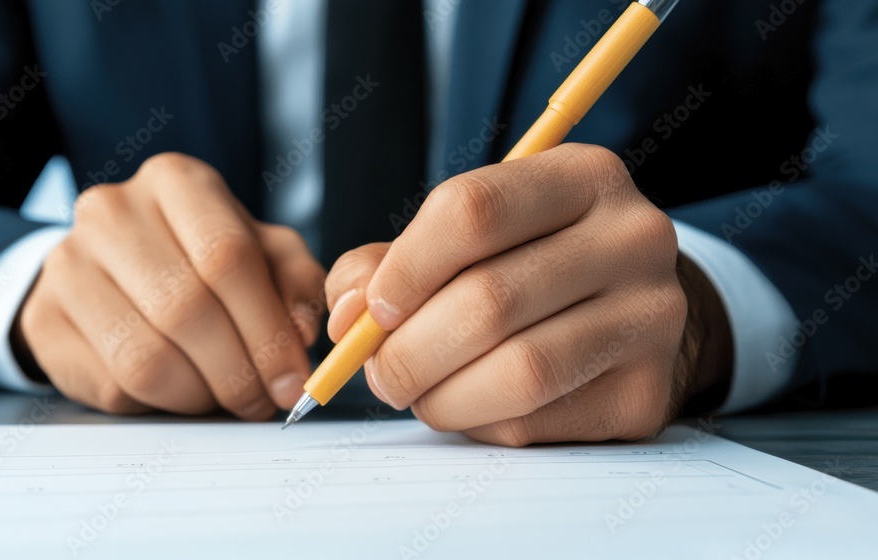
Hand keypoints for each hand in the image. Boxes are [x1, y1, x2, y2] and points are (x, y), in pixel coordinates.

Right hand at [14, 153, 324, 418]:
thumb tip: (304, 332)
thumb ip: (295, 284)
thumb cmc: (199, 258)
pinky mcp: (44, 319)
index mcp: (177, 182)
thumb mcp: (262, 254)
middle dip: (239, 372)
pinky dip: (159, 404)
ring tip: (225, 397)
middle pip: (186, 308)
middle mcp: (114, 212)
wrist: (111, 267)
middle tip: (263, 400)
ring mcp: (67, 264)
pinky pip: (112, 384)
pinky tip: (179, 392)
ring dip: (200, 395)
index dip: (268, 330)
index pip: (227, 256)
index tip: (293, 378)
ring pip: (146, 357)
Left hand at [325, 144, 730, 445]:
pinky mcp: (646, 393)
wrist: (630, 310)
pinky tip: (472, 405)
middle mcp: (633, 238)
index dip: (403, 269)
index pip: (473, 211)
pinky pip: (537, 422)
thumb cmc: (531, 264)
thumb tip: (348, 315)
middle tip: (379, 372)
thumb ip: (392, 262)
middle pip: (489, 301)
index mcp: (583, 177)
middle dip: (407, 350)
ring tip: (417, 393)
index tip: (372, 310)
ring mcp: (650, 318)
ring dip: (439, 396)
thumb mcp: (472, 236)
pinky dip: (480, 422)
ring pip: (518, 371)